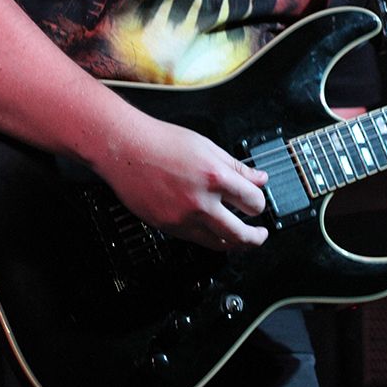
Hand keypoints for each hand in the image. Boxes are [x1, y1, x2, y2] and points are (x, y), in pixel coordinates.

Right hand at [96, 116, 268, 250]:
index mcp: (215, 177)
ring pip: (218, 243)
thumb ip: (237, 167)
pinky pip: (196, 240)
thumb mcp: (208, 147)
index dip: (260, 203)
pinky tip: (213, 230)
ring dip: (234, 244)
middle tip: (260, 235)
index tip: (258, 201)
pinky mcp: (167, 226)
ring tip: (240, 238)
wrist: (126, 149)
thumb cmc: (163, 142)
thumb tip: (259, 178)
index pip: (253, 201)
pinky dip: (209, 238)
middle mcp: (201, 202)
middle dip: (256, 237)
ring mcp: (183, 218)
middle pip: (240, 234)